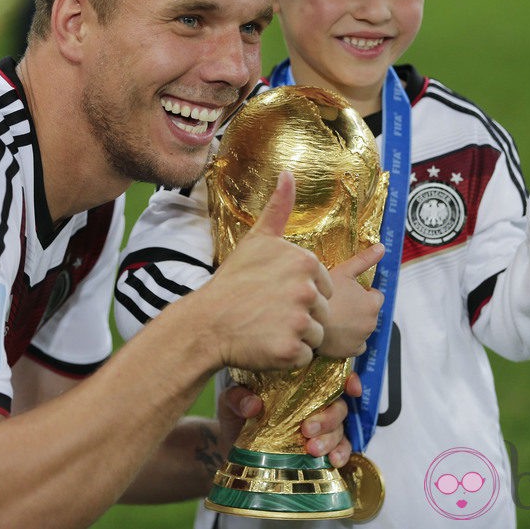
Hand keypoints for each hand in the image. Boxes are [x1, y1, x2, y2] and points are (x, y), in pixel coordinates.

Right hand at [205, 171, 332, 371]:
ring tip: (267, 328)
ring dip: (296, 337)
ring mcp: (300, 320)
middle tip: (269, 313)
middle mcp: (308, 289)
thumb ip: (279, 208)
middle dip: (300, 316)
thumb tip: (289, 173)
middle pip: (322, 311)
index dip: (301, 294)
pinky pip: (306, 356)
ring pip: (316, 335)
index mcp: (305, 261)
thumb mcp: (257, 240)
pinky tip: (267, 344)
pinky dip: (289, 356)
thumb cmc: (232, 282)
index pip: (323, 287)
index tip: (275, 294)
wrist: (206, 323)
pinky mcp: (293, 349)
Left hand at [219, 374, 360, 467]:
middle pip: (337, 403)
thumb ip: (237, 397)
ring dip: (331, 438)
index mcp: (297, 384)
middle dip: (329, 416)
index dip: (346, 379)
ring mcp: (319, 426)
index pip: (328, 375)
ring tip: (312, 449)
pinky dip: (341, 453)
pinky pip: (340, 448)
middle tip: (308, 429)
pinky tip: (334, 460)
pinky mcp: (319, 448)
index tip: (351, 388)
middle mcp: (313, 402)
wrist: (231, 447)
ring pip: (340, 427)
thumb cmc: (236, 415)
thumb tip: (253, 405)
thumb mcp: (230, 402)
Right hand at [319, 244, 385, 358]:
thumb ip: (364, 260)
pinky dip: (349, 340)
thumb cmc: (323, 295)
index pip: (375, 296)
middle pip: (369, 313)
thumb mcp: (343, 271)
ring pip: (362, 329)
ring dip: (353, 324)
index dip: (362, 293)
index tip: (347, 293)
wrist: (305, 320)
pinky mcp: (352, 351)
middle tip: (338, 304)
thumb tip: (382, 247)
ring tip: (334, 317)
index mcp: (372, 303)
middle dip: (358, 309)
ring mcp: (363, 338)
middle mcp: (372, 322)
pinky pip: (356, 345)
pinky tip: (336, 332)